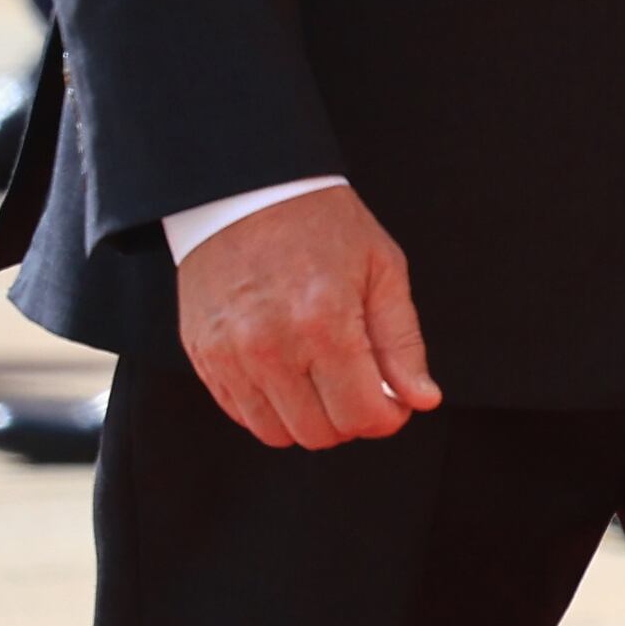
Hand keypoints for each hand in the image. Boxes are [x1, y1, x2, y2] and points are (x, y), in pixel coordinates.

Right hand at [174, 183, 439, 447]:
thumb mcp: (382, 269)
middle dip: (352, 420)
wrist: (249, 192)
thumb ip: (402, 342)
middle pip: (319, 432)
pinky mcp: (204, 357)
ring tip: (326, 380)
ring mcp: (230, 356)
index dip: (387, 418)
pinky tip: (291, 374)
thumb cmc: (323, 225)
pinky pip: (242, 414)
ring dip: (311, 419)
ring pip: (277, 433)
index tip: (395, 403)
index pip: (360, 414)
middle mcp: (272, 347)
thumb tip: (421, 399)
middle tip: (362, 388)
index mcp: (324, 322)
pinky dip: (272, 408)